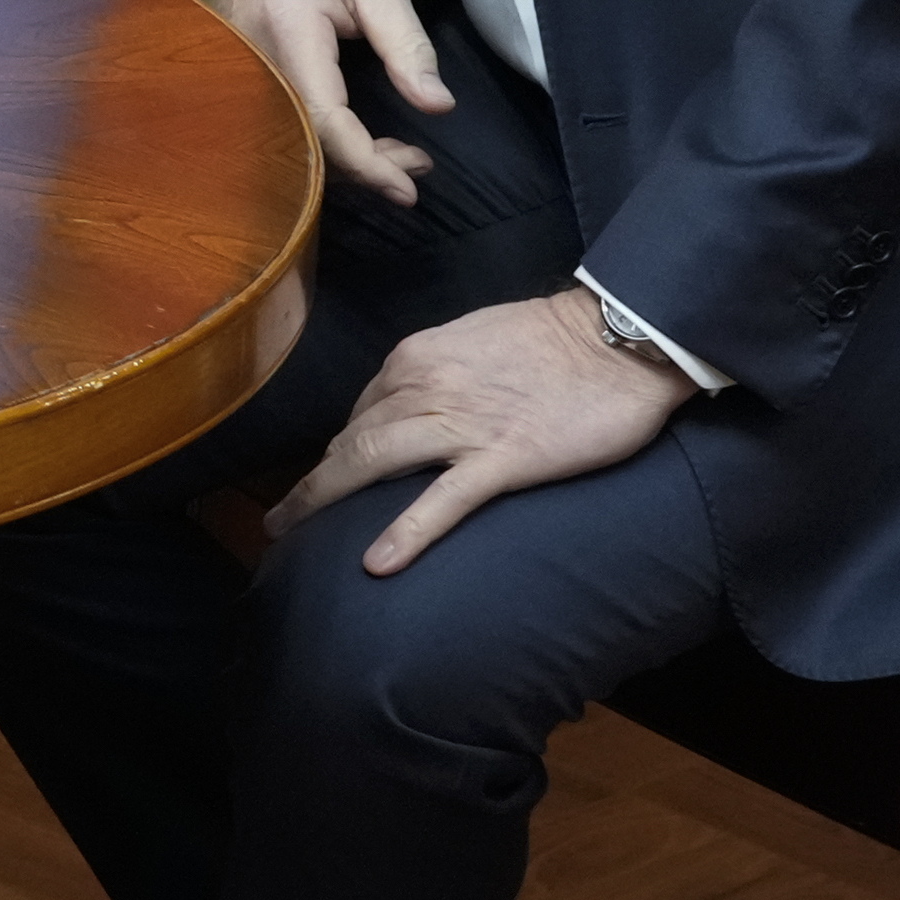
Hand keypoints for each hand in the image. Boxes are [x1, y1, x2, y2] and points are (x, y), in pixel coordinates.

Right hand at [213, 0, 453, 203]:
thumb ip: (407, 47)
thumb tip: (437, 106)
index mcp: (289, 28)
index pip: (325, 119)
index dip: (367, 163)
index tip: (408, 186)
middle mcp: (250, 51)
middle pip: (301, 139)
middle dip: (361, 166)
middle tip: (416, 162)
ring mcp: (234, 58)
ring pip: (285, 132)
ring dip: (340, 154)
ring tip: (396, 152)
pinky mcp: (232, 60)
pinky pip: (272, 112)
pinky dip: (315, 133)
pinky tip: (354, 134)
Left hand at [267, 290, 695, 573]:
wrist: (619, 335)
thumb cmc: (552, 340)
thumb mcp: (472, 343)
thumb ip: (433, 374)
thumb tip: (405, 406)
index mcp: (413, 359)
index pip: (358, 413)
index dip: (334, 450)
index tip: (319, 480)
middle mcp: (422, 386)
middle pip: (350, 441)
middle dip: (310, 483)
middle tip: (280, 521)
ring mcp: (461, 425)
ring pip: (373, 464)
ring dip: (324, 501)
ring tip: (290, 536)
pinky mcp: (503, 459)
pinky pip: (443, 501)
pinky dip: (407, 532)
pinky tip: (378, 564)